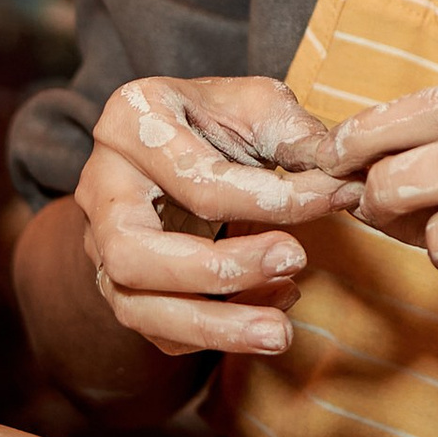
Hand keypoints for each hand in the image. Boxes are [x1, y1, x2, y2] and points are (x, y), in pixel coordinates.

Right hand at [75, 77, 362, 361]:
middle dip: (218, 271)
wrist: (179, 142)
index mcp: (131, 122)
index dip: (271, 198)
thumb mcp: (257, 104)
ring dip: (214, 327)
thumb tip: (338, 175)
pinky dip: (215, 332)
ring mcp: (99, 243)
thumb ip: (294, 133)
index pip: (196, 180)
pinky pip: (158, 329)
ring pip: (135, 308)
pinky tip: (270, 307)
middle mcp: (99, 187)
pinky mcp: (118, 285)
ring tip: (280, 332)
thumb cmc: (218, 119)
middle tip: (295, 259)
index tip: (336, 198)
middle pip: (134, 254)